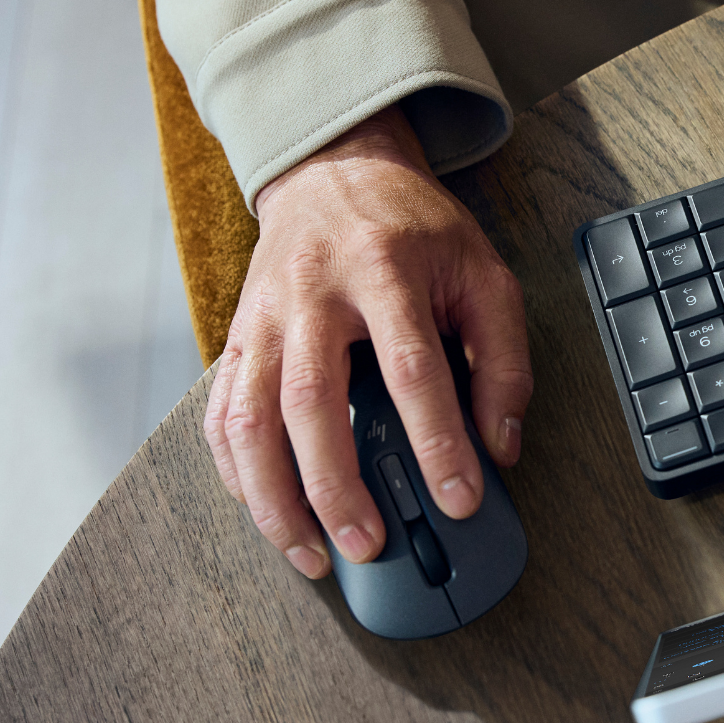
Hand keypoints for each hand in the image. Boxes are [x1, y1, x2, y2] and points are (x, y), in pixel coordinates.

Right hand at [204, 106, 532, 577]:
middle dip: (337, 485)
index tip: (460, 499)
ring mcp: (264, 316)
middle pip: (312, 401)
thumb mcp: (483, 273)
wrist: (335, 170)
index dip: (438, 442)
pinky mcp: (237, 335)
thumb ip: (503, 359)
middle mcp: (313, 293)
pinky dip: (236, 473)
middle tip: (368, 543)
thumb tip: (502, 446)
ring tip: (310, 551)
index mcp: (386, 271)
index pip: (413, 370)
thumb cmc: (415, 229)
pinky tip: (264, 511)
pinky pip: (220, 414)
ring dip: (274, 496)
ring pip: (249, 417)